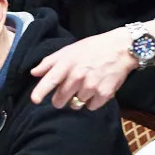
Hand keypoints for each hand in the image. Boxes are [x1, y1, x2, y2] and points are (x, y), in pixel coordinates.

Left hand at [31, 24, 154, 109]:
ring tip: (86, 86)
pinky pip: (91, 107)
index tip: (35, 100)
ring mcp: (91, 86)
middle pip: (60, 99)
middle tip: (66, 93)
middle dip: (60, 99)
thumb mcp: (70, 50)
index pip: (49, 80)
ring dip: (78, 99)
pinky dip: (92, 101)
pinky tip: (96, 90)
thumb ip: (50, 62)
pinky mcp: (104, 94)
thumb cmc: (93, 48)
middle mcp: (77, 76)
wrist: (120, 49)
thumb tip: (34, 72)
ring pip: (76, 104)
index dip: (40, 92)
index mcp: (67, 64)